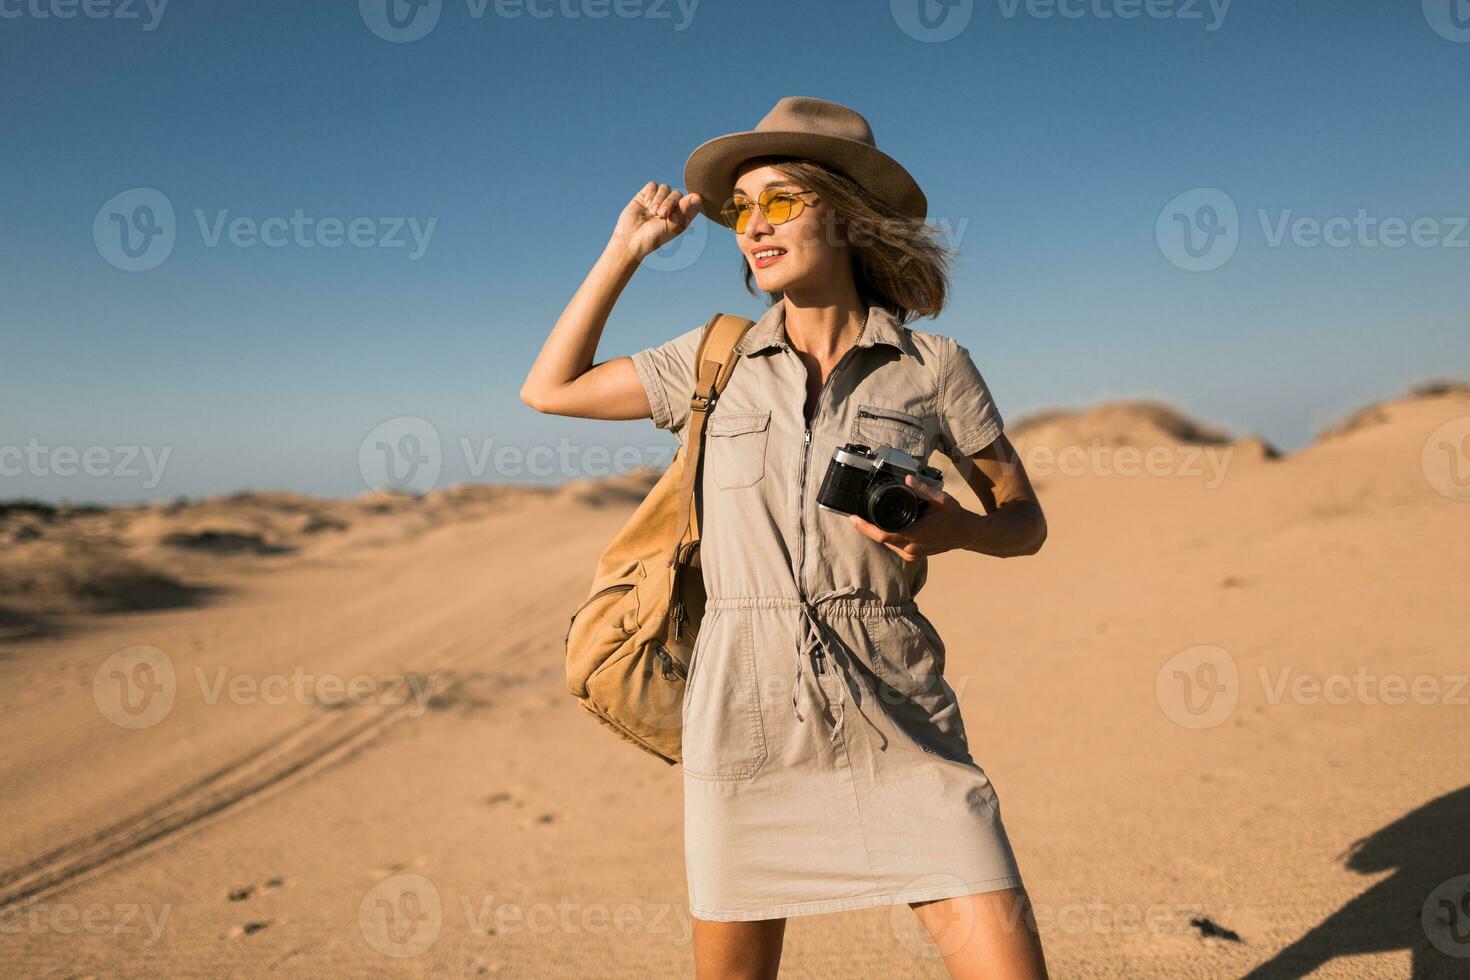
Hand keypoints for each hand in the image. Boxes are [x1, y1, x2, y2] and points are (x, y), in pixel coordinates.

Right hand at [610, 181, 702, 261]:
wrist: (630, 240)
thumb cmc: (653, 237)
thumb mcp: (671, 226)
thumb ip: (684, 210)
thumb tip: (698, 196)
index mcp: (682, 216)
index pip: (692, 202)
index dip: (692, 200)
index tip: (694, 199)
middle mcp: (671, 207)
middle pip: (677, 194)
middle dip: (669, 202)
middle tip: (661, 214)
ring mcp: (658, 200)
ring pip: (665, 188)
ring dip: (660, 199)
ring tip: (653, 212)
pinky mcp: (646, 195)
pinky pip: (653, 186)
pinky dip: (651, 194)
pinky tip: (646, 204)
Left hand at [847, 474, 973, 561]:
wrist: (966, 533)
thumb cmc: (954, 516)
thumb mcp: (941, 499)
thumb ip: (923, 489)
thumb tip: (908, 478)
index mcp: (916, 534)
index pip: (883, 535)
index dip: (865, 528)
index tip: (853, 518)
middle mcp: (912, 548)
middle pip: (881, 540)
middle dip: (867, 529)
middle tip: (855, 516)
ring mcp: (912, 554)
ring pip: (887, 545)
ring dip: (876, 533)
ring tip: (865, 519)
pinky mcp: (914, 555)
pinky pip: (895, 547)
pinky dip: (887, 537)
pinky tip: (882, 527)